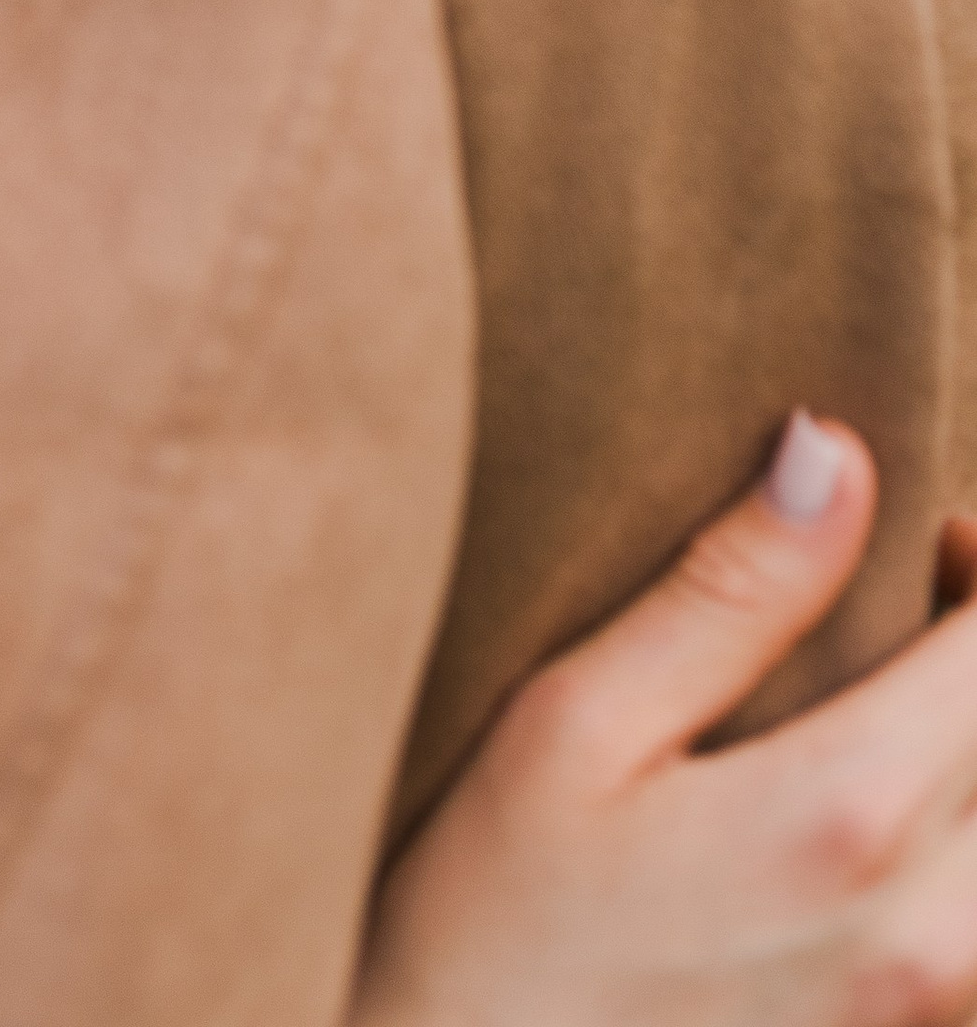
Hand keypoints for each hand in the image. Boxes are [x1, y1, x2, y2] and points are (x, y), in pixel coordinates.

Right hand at [357, 415, 976, 1025]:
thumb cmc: (492, 927)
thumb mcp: (573, 727)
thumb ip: (726, 595)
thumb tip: (835, 452)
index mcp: (844, 819)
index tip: (936, 531)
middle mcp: (929, 937)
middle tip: (931, 602)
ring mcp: (934, 1022)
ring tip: (911, 714)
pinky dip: (962, 862)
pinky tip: (891, 827)